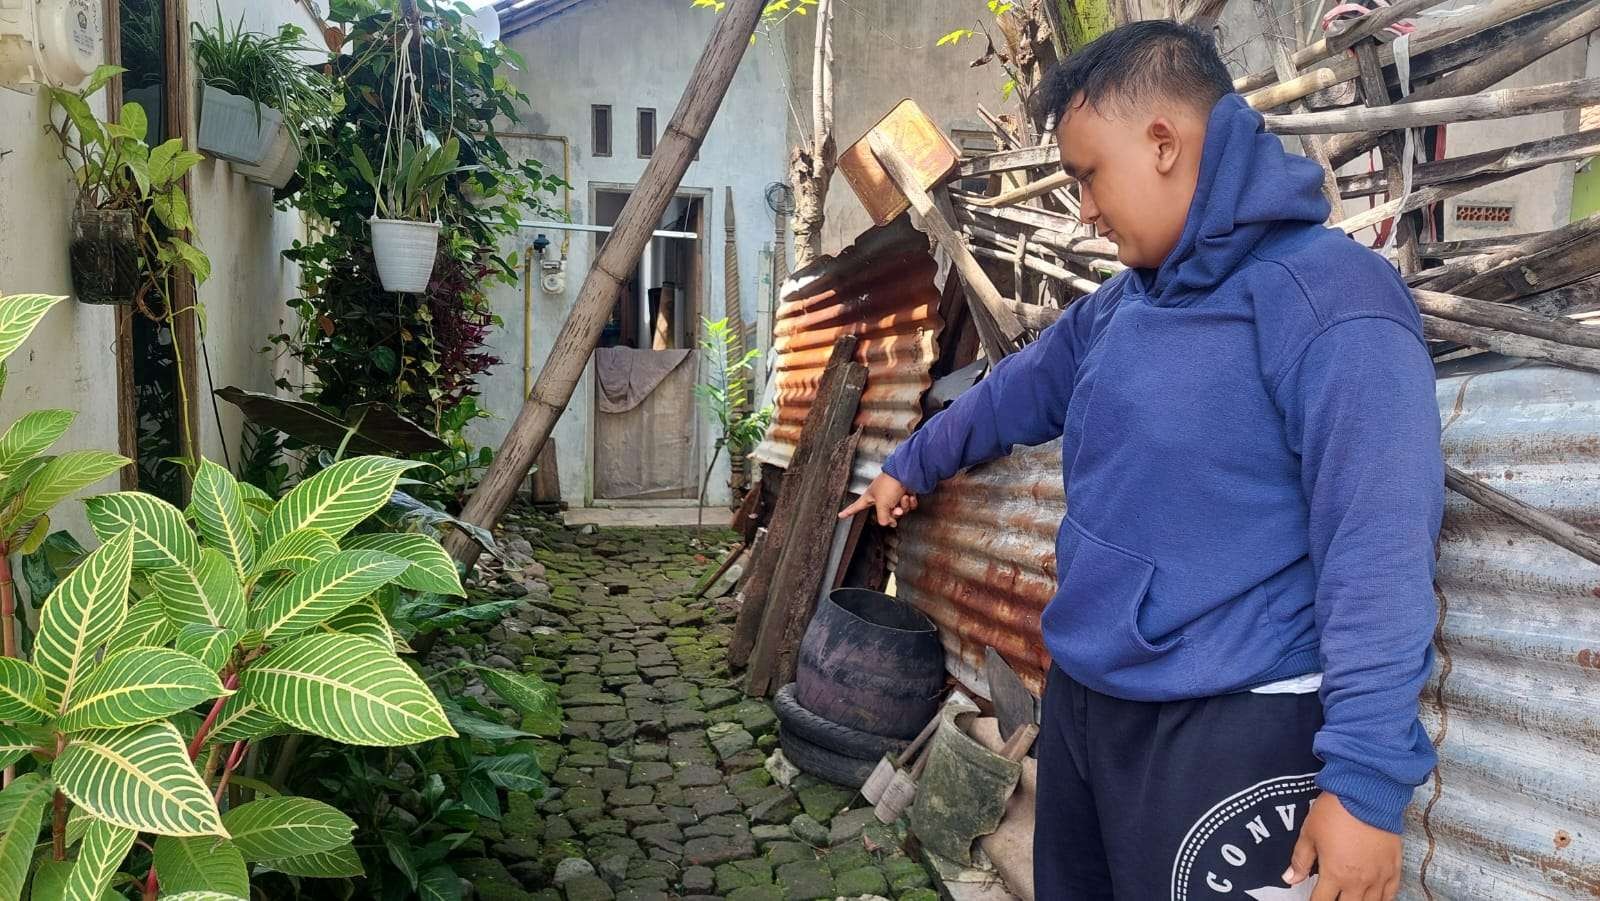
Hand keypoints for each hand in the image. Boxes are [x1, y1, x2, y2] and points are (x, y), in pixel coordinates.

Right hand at [839, 473, 917, 526]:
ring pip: (898, 511)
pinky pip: (907, 506)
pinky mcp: (903, 494)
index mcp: (870, 497)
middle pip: (885, 515)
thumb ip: (882, 518)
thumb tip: (887, 524)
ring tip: (903, 497)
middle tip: (896, 509)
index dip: (848, 512)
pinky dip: (910, 502)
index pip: (856, 507)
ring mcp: (893, 496)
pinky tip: (910, 495)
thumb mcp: (882, 504)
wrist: (907, 473)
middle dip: (894, 513)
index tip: (840, 515)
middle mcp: (880, 498)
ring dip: (903, 506)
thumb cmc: (890, 484)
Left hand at [1285, 793, 1400, 900]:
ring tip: (1350, 898)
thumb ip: (1300, 860)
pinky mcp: (1394, 868)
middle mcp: (1358, 881)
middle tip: (1332, 897)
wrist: (1367, 795)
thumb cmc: (1336, 812)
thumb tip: (1289, 878)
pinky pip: (1390, 895)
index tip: (1313, 900)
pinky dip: (1381, 900)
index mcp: (1335, 874)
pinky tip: (1373, 898)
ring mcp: (1379, 877)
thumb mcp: (1309, 833)